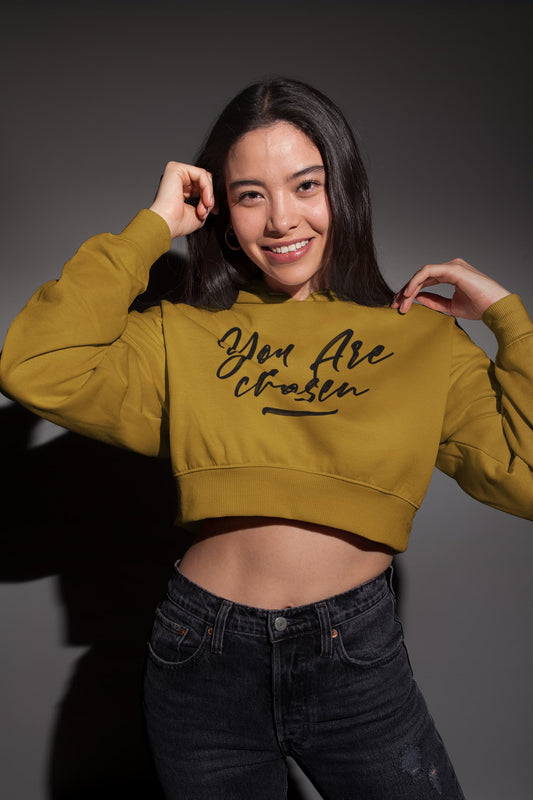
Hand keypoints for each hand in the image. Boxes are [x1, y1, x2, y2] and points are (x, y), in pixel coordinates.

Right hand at [149, 162, 214, 238]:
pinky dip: (207, 188)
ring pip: (204, 176)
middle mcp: (176, 180)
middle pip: (203, 180)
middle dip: (209, 197)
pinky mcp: (175, 168)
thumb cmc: (178, 223)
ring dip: (208, 194)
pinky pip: (201, 174)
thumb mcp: (199, 212)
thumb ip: (206, 201)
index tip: (215, 211)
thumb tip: (213, 197)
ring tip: (205, 207)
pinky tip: (205, 200)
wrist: (166, 224)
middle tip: (205, 211)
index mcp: (180, 190)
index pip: (201, 187)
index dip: (210, 198)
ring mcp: (175, 172)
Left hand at [391, 258, 510, 318]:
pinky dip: (416, 282)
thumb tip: (417, 298)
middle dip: (406, 291)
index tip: (401, 306)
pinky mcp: (453, 268)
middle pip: (421, 277)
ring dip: (409, 288)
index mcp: (451, 274)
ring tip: (401, 302)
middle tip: (395, 305)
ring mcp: (452, 266)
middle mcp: (451, 267)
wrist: (496, 308)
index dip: (411, 293)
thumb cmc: (479, 307)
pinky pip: (428, 272)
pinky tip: (409, 294)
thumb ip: (434, 301)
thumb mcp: (450, 306)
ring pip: (422, 274)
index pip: (425, 281)